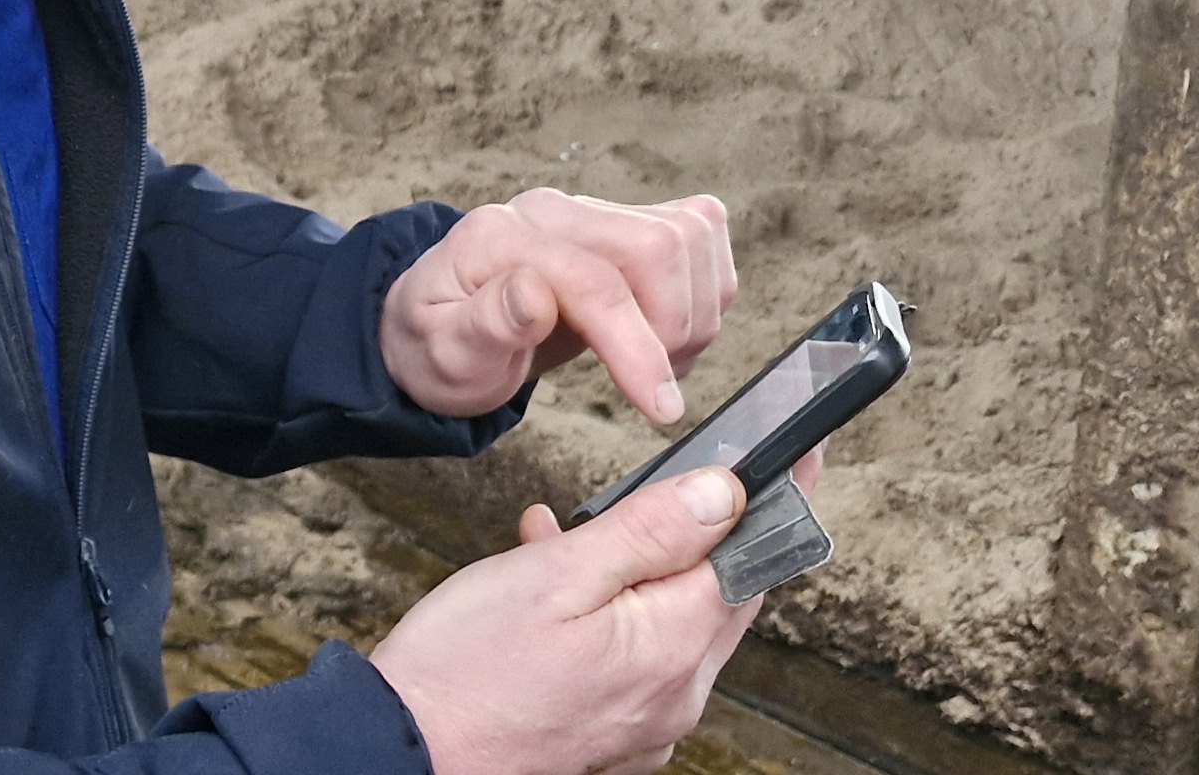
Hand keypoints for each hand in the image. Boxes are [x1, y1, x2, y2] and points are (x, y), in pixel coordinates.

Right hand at [366, 461, 791, 774]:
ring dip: (642, 568)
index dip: (775, 497)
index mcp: (673, 647)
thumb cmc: (463, 671)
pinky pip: (639, 657)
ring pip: (675, 621)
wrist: (404, 751)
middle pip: (721, 592)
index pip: (754, 556)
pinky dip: (615, 612)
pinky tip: (559, 587)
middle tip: (678, 480)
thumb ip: (649, 531)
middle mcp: (675, 693)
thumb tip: (726, 494)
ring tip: (570, 535)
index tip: (794, 453)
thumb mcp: (554, 575)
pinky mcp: (612, 734)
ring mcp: (646, 721)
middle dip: (702, 531)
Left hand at [381, 190, 733, 421]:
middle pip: (658, 244)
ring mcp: (594, 211)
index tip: (661, 408)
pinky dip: (705, 290)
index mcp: (500, 239)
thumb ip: (484, 325)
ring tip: (658, 363)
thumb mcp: (443, 355)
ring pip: (692, 234)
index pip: (594, 281)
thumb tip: (533, 295)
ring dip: (695, 311)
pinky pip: (700, 232)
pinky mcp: (627, 221)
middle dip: (675, 325)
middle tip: (653, 384)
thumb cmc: (441, 346)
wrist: (441, 327)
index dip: (638, 347)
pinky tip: (668, 333)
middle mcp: (554, 212)